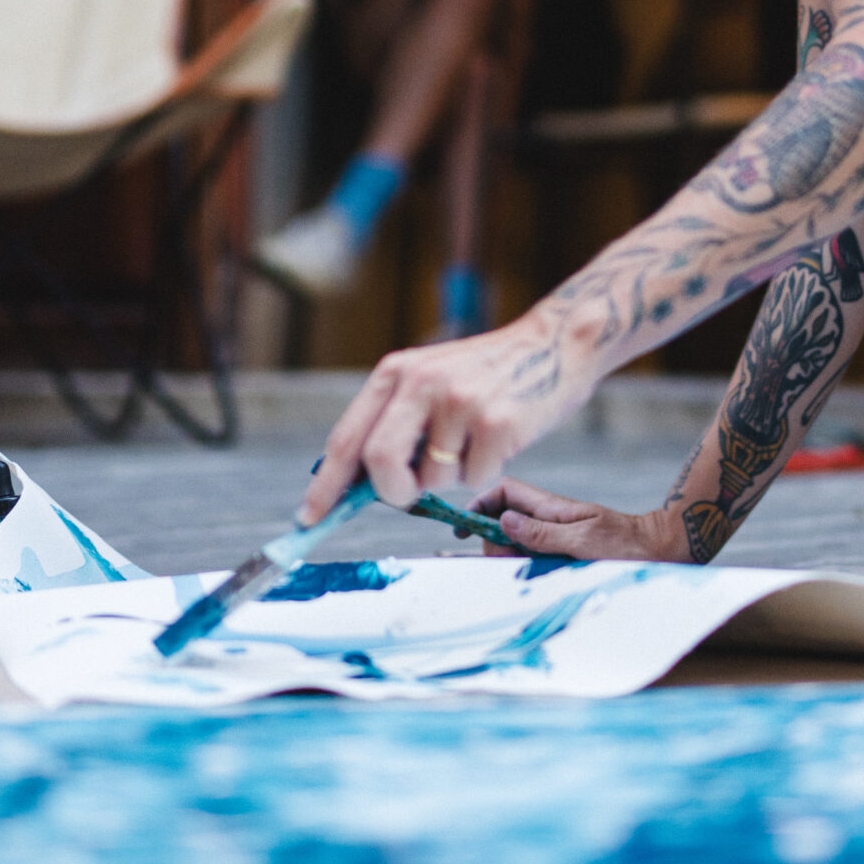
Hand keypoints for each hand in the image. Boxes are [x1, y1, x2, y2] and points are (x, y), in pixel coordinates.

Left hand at [299, 312, 595, 520]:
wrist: (554, 345)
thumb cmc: (487, 374)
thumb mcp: (430, 380)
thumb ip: (394, 422)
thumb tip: (356, 486)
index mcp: (396, 372)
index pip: (347, 438)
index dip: (326, 485)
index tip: (309, 518)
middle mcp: (422, 382)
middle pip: (378, 461)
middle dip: (391, 491)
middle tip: (410, 493)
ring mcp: (460, 401)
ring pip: (433, 478)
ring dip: (451, 476)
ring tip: (474, 441)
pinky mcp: (497, 422)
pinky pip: (475, 478)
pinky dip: (486, 472)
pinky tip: (500, 439)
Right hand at [468, 476, 689, 562]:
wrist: (661, 552)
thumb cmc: (627, 545)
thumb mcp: (584, 541)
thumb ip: (542, 532)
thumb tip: (502, 520)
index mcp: (551, 508)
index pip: (504, 493)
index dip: (481, 504)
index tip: (463, 527)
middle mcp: (549, 520)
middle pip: (503, 522)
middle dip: (495, 541)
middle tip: (513, 562)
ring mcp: (555, 537)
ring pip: (516, 543)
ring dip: (514, 559)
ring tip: (536, 572)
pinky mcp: (563, 554)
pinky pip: (534, 559)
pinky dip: (529, 568)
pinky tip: (541, 578)